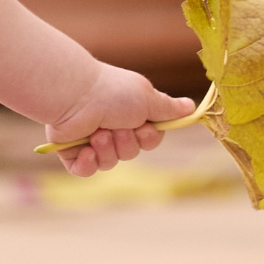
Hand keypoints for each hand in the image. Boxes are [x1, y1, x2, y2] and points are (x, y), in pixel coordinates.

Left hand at [43, 65, 195, 176]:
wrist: (74, 96)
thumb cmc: (112, 92)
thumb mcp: (147, 98)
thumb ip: (168, 108)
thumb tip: (191, 107)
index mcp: (131, 115)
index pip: (150, 139)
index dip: (149, 138)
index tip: (143, 126)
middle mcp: (112, 128)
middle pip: (131, 153)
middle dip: (127, 142)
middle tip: (116, 126)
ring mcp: (91, 141)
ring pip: (110, 163)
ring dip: (107, 149)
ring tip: (97, 132)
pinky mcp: (72, 152)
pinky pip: (85, 171)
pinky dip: (87, 164)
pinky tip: (86, 151)